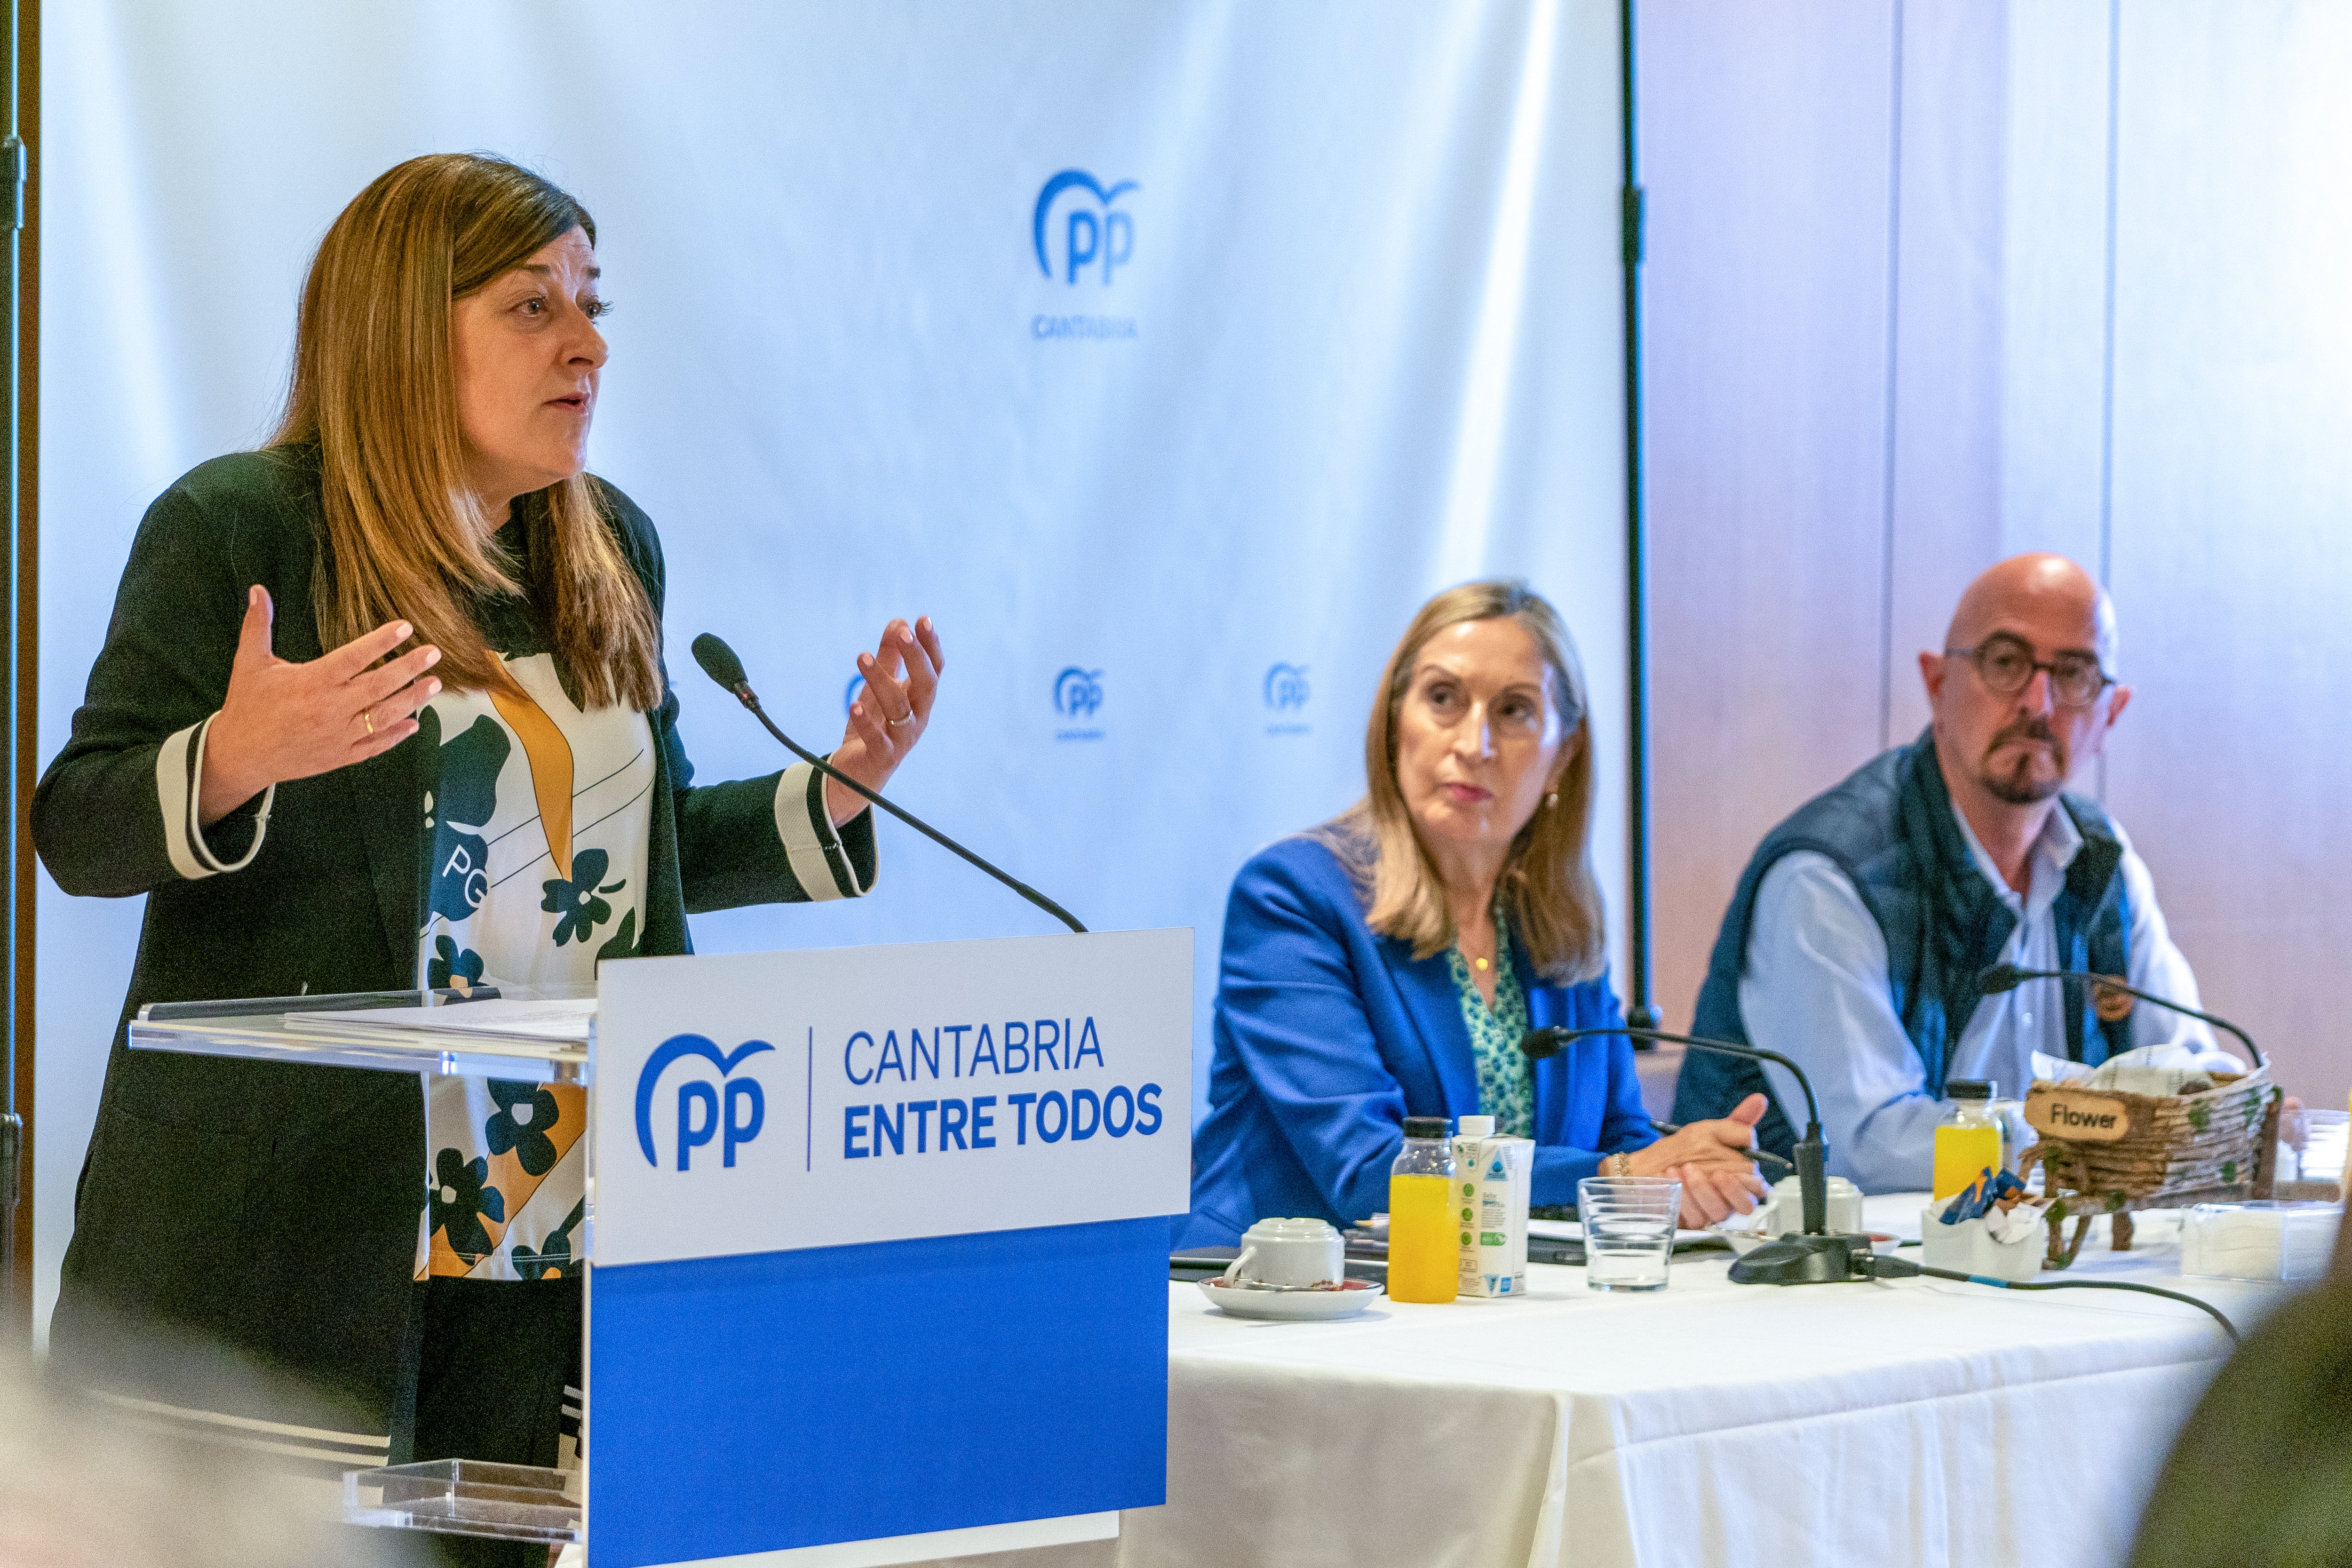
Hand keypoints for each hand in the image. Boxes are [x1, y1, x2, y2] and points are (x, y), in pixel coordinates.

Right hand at [198, 586, 441, 824]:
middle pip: (379, 686)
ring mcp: (339, 735)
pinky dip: (395, 735)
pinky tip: (413, 724)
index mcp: (311, 682)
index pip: (354, 657)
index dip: (381, 642)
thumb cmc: (246, 706)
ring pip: (384, 716)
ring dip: (413, 700)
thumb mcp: (250, 663)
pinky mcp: (340, 756)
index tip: (406, 627)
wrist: (240, 756)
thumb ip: (258, 626)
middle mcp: (330, 708)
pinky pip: (374, 745)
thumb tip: (258, 590)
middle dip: (409, 668)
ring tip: (434, 684)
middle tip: (433, 653)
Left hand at [823, 617, 942, 824]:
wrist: (857, 772)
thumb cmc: (874, 725)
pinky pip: (878, 739)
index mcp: (920, 699)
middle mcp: (917, 718)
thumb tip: (898, 621)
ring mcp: (902, 739)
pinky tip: (853, 705)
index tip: (923, 620)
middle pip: (926, 685)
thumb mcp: (879, 687)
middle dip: (917, 658)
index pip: (934, 669)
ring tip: (862, 657)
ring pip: (898, 708)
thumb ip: (890, 657)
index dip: (931, 646)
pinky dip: (866, 723)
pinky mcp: (882, 757)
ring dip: (881, 681)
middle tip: (904, 633)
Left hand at [1624, 1092, 1770, 1223]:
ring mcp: (1711, 1211)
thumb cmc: (1682, 1150)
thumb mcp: (1709, 1130)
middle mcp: (1728, 1198)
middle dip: (1730, 1189)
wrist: (1645, 1166)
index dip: (1750, 1183)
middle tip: (1714, 1172)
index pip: (1758, 1189)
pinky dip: (1683, 1198)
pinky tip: (1671, 1179)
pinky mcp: (1692, 1220)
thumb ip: (1737, 1122)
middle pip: (1745, 1206)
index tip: (1733, 1170)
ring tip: (1683, 1169)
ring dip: (1702, 1189)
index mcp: (1739, 1178)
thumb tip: (1759, 1101)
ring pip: (1719, 1212)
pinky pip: (1695, 1217)